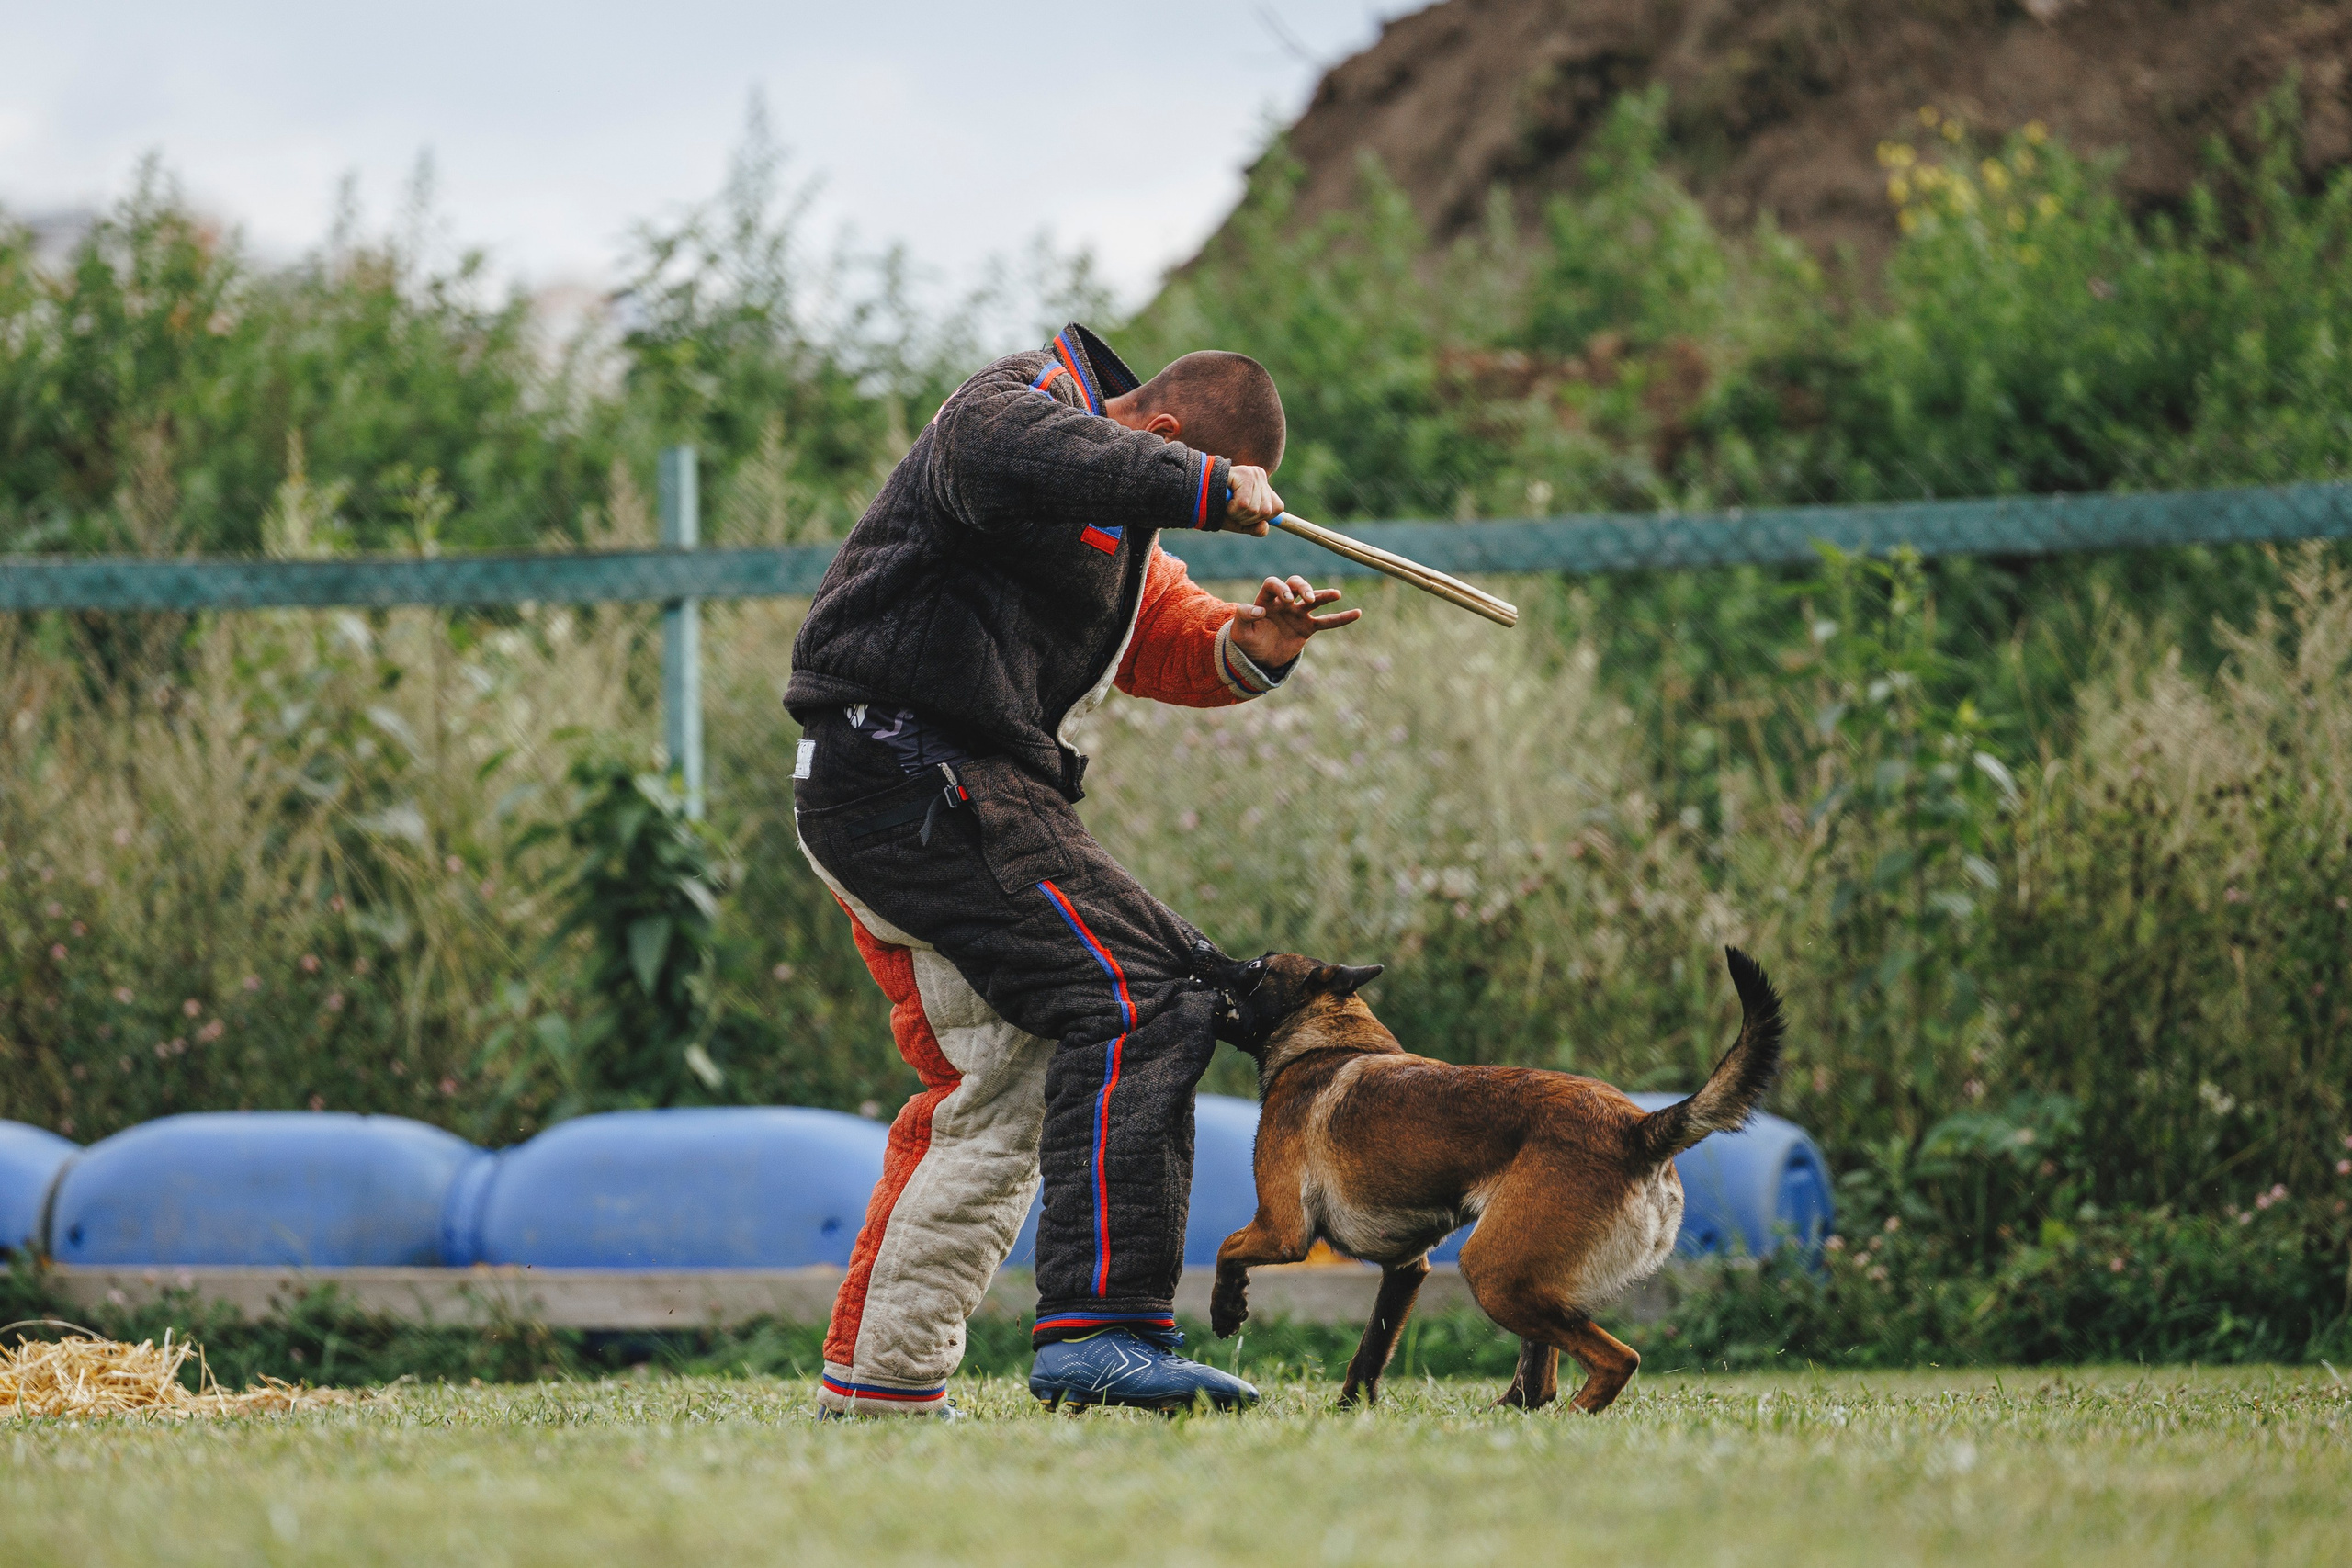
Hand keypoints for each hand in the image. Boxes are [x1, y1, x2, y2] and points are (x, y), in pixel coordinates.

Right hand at [1214, 466, 1281, 535]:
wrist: (1193, 495)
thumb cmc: (1216, 507)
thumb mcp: (1238, 522)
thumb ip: (1254, 527)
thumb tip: (1264, 527)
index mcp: (1262, 485)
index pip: (1278, 509)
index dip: (1261, 519)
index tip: (1244, 515)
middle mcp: (1260, 476)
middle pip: (1267, 512)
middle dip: (1248, 518)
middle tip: (1232, 509)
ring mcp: (1253, 474)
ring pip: (1256, 510)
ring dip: (1238, 514)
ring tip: (1227, 505)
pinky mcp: (1244, 475)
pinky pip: (1245, 504)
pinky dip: (1233, 509)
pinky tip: (1224, 500)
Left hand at [1230, 575, 1361, 668]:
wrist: (1259, 659)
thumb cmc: (1247, 642)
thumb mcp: (1239, 632)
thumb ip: (1243, 616)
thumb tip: (1259, 610)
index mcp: (1266, 600)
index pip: (1273, 584)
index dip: (1279, 588)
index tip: (1284, 602)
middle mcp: (1283, 603)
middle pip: (1295, 585)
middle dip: (1302, 588)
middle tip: (1308, 598)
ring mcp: (1297, 614)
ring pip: (1313, 599)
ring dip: (1323, 595)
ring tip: (1336, 595)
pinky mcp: (1308, 627)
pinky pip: (1326, 622)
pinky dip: (1341, 618)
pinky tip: (1357, 613)